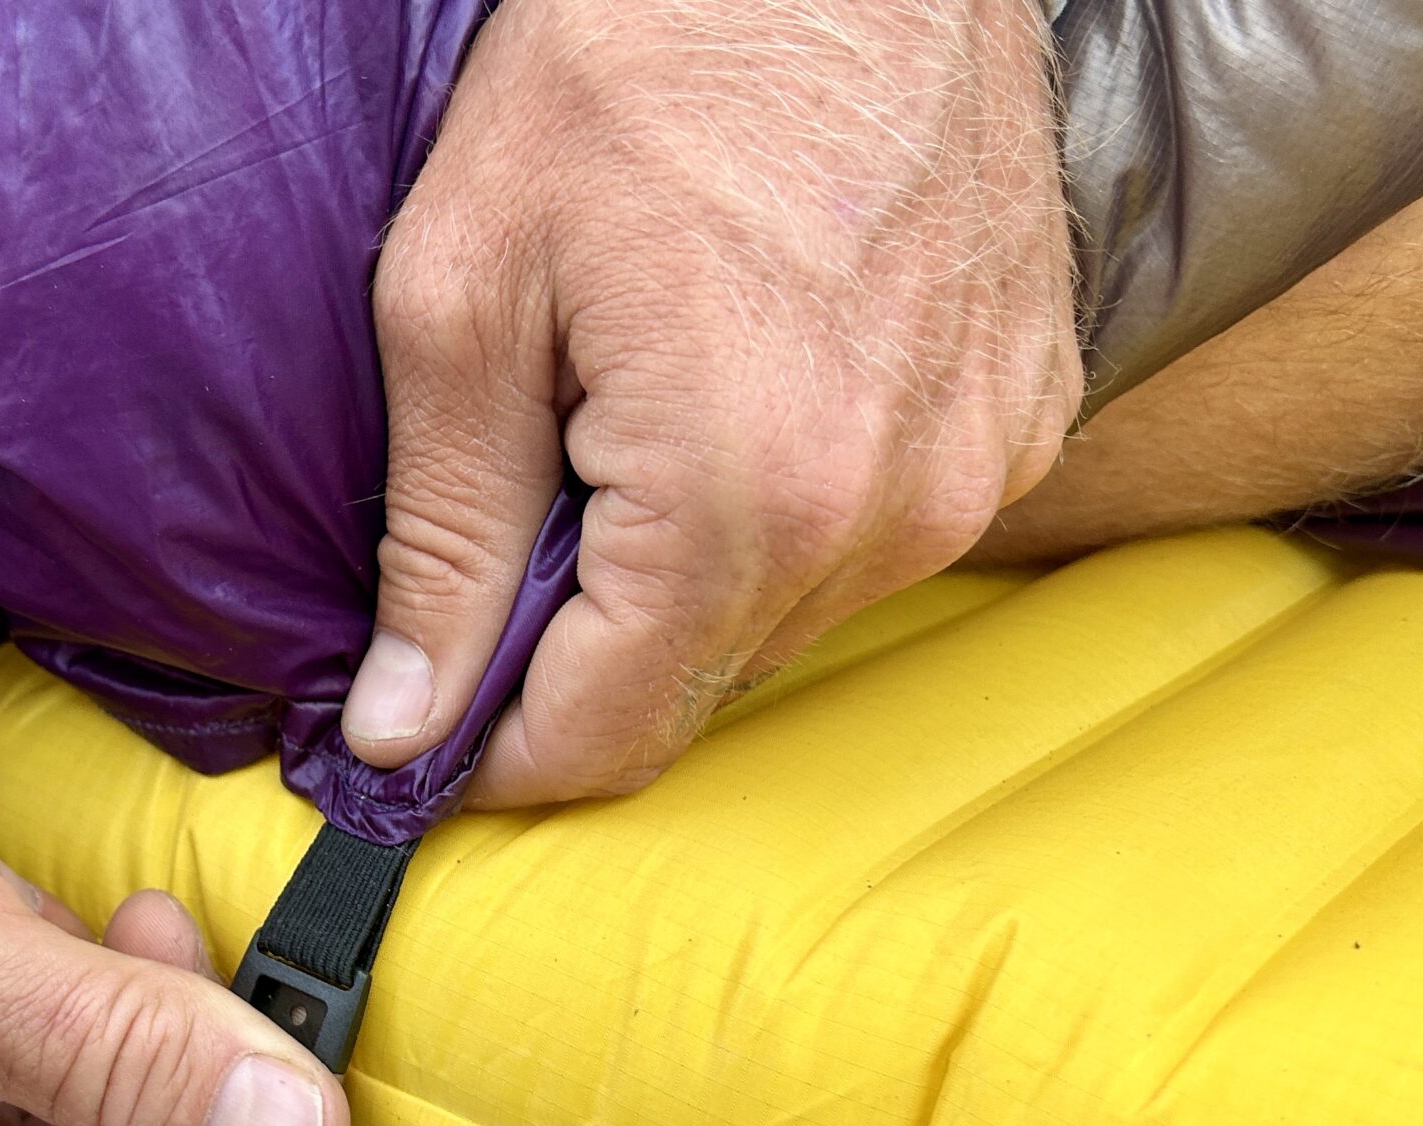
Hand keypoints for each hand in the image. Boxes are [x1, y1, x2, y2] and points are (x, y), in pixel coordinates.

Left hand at [346, 0, 1080, 803]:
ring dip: (683, 577)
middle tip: (502, 533)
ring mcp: (976, 463)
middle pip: (694, 688)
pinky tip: (731, 391)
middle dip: (578, 655)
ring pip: (782, 620)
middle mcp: (892, 511)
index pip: (607, 737)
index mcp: (747, 496)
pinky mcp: (1021, 411)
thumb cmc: (639, 59)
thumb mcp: (468, 296)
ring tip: (617, 428)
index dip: (495, 758)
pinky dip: (784, 509)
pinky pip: (873, 535)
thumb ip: (444, 542)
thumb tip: (400, 725)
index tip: (423, 728)